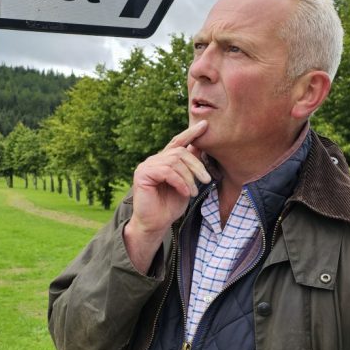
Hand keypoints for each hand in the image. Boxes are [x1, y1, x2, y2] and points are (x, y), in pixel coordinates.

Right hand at [124, 121, 210, 273]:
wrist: (155, 224)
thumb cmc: (170, 207)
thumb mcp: (186, 184)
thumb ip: (190, 167)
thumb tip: (201, 146)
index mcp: (164, 160)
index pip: (178, 142)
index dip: (190, 133)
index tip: (205, 125)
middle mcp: (154, 160)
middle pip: (179, 151)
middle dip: (196, 165)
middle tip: (207, 180)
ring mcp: (146, 166)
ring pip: (174, 161)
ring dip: (189, 177)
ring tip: (194, 191)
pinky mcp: (142, 174)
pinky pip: (166, 171)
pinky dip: (179, 181)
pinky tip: (185, 192)